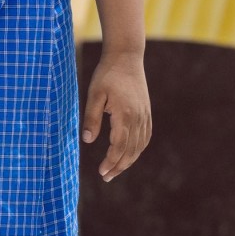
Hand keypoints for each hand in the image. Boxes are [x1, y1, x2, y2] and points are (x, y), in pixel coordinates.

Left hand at [83, 49, 152, 181]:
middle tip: (107, 177)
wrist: (127, 57)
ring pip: (140, 145)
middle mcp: (138, 117)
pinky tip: (130, 154)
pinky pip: (145, 137)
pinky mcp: (146, 112)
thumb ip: (91, 118)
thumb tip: (88, 141)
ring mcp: (145, 115)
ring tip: (116, 170)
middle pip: (131, 150)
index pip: (120, 146)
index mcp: (125, 114)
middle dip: (119, 166)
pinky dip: (138, 149)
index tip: (102, 172)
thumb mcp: (94, 94)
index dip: (111, 161)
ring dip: (129, 160)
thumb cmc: (107, 75)